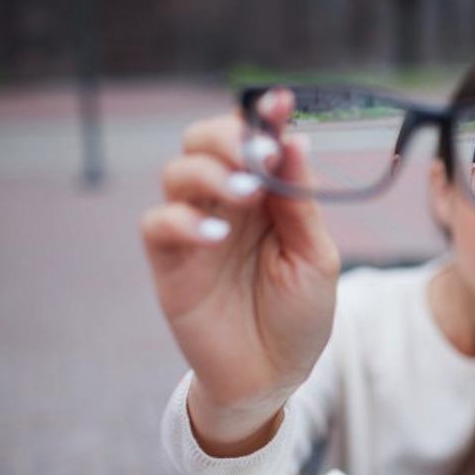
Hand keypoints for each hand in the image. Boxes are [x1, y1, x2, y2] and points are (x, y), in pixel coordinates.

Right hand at [141, 88, 339, 417]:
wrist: (274, 374)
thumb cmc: (299, 314)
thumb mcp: (315, 257)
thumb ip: (301, 203)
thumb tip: (296, 139)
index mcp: (268, 196)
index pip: (256, 141)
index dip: (265, 116)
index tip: (282, 100)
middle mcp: (228, 203)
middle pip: (204, 141)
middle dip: (229, 137)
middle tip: (260, 155)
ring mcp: (196, 228)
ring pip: (178, 172)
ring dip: (211, 173)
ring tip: (247, 195)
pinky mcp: (170, 261)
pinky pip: (159, 223)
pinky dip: (184, 220)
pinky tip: (217, 235)